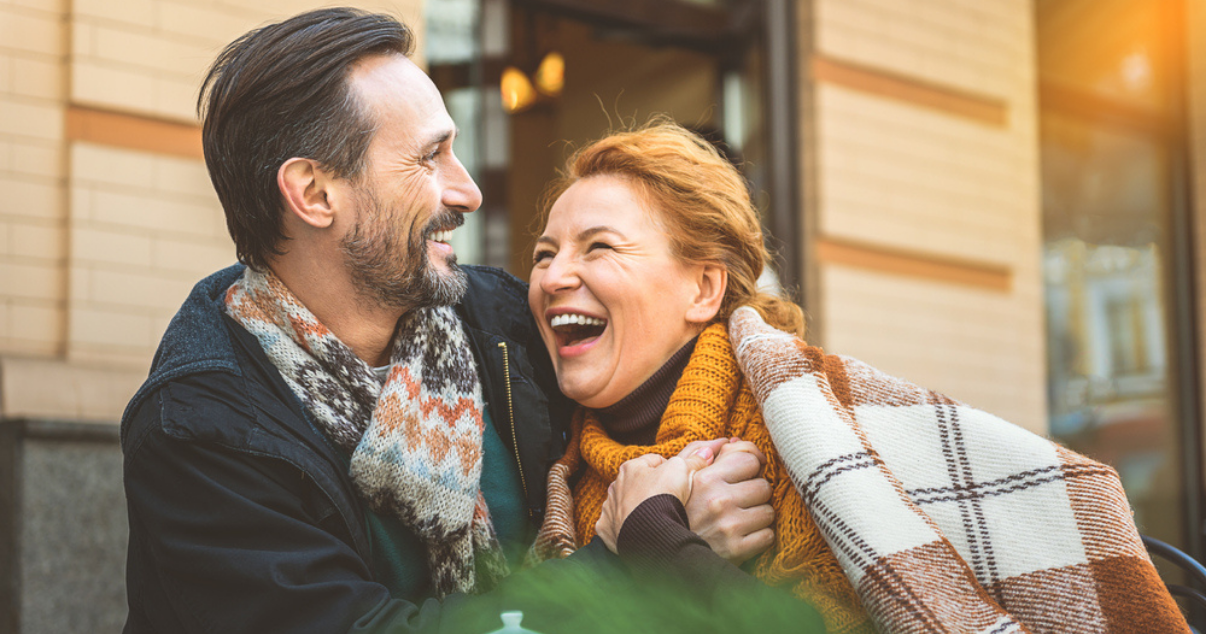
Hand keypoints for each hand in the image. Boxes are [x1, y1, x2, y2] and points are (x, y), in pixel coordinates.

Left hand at [595, 447, 714, 551]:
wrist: (649, 533)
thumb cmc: (663, 497)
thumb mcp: (682, 471)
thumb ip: (693, 460)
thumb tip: (706, 452)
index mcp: (631, 467)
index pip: (654, 462)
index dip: (671, 469)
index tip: (680, 480)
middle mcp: (615, 485)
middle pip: (639, 483)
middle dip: (652, 489)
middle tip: (670, 500)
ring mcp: (610, 508)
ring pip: (626, 504)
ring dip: (638, 507)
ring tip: (656, 516)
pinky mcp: (607, 528)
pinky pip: (616, 525)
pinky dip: (626, 527)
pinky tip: (639, 530)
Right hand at [684, 439, 774, 564]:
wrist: (665, 551)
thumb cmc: (676, 510)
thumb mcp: (680, 477)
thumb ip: (703, 453)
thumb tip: (732, 440)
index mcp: (705, 478)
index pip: (749, 459)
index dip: (751, 466)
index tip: (747, 474)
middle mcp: (718, 500)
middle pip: (764, 486)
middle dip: (754, 493)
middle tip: (740, 501)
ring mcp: (728, 526)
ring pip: (769, 511)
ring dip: (758, 515)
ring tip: (740, 519)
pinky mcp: (736, 550)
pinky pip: (768, 536)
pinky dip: (759, 537)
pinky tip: (742, 536)